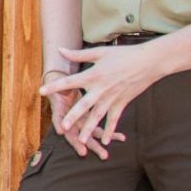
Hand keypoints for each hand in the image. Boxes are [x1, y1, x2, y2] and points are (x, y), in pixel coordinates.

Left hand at [41, 43, 162, 157]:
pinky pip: (115, 118)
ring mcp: (113, 97)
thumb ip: (78, 55)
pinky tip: (105, 141)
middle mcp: (101, 89)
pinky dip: (111, 130)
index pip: (70, 82)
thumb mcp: (100, 52)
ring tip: (82, 140)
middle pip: (84, 105)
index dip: (55, 86)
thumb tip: (60, 50)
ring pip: (98, 116)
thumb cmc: (123, 54)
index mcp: (93, 75)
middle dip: (73, 117)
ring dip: (90, 128)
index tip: (41, 91)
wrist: (149, 61)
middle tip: (63, 127)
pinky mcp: (123, 103)